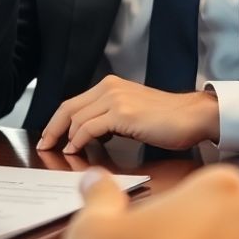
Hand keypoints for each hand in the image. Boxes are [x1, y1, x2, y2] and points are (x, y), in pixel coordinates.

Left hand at [37, 75, 219, 152]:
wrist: (194, 116)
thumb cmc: (168, 120)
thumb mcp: (132, 113)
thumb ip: (109, 119)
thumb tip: (87, 136)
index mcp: (110, 86)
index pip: (73, 103)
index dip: (57, 121)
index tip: (49, 136)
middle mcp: (109, 88)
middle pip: (68, 108)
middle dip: (52, 128)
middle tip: (44, 145)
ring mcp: (115, 99)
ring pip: (76, 118)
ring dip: (65, 137)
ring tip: (62, 151)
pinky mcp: (122, 113)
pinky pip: (89, 128)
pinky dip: (78, 140)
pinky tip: (76, 150)